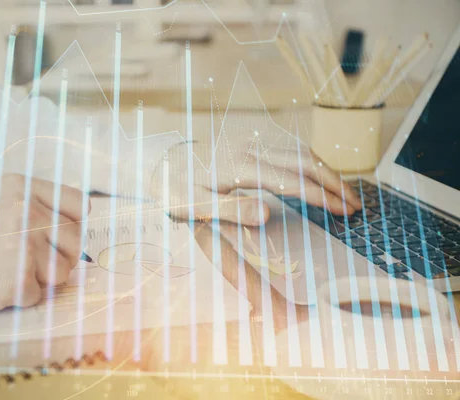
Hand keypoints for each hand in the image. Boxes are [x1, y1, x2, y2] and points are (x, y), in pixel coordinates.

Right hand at [0, 174, 88, 326]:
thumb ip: (29, 207)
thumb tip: (70, 225)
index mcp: (21, 186)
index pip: (78, 204)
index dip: (73, 223)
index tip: (60, 236)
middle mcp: (27, 211)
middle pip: (74, 240)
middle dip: (59, 256)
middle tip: (29, 263)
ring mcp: (24, 245)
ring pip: (63, 271)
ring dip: (42, 279)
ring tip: (6, 272)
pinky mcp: (18, 280)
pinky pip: (40, 295)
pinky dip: (20, 298)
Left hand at [151, 142, 360, 224]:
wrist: (159, 163)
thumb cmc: (175, 189)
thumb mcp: (194, 207)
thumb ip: (231, 211)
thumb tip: (267, 214)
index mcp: (238, 168)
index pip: (292, 182)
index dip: (322, 196)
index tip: (344, 210)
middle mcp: (249, 149)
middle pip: (304, 162)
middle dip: (335, 183)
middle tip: (356, 204)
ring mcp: (250, 141)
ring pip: (300, 151)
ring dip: (326, 170)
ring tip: (345, 192)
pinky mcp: (249, 141)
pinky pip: (288, 147)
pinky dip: (311, 161)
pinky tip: (319, 174)